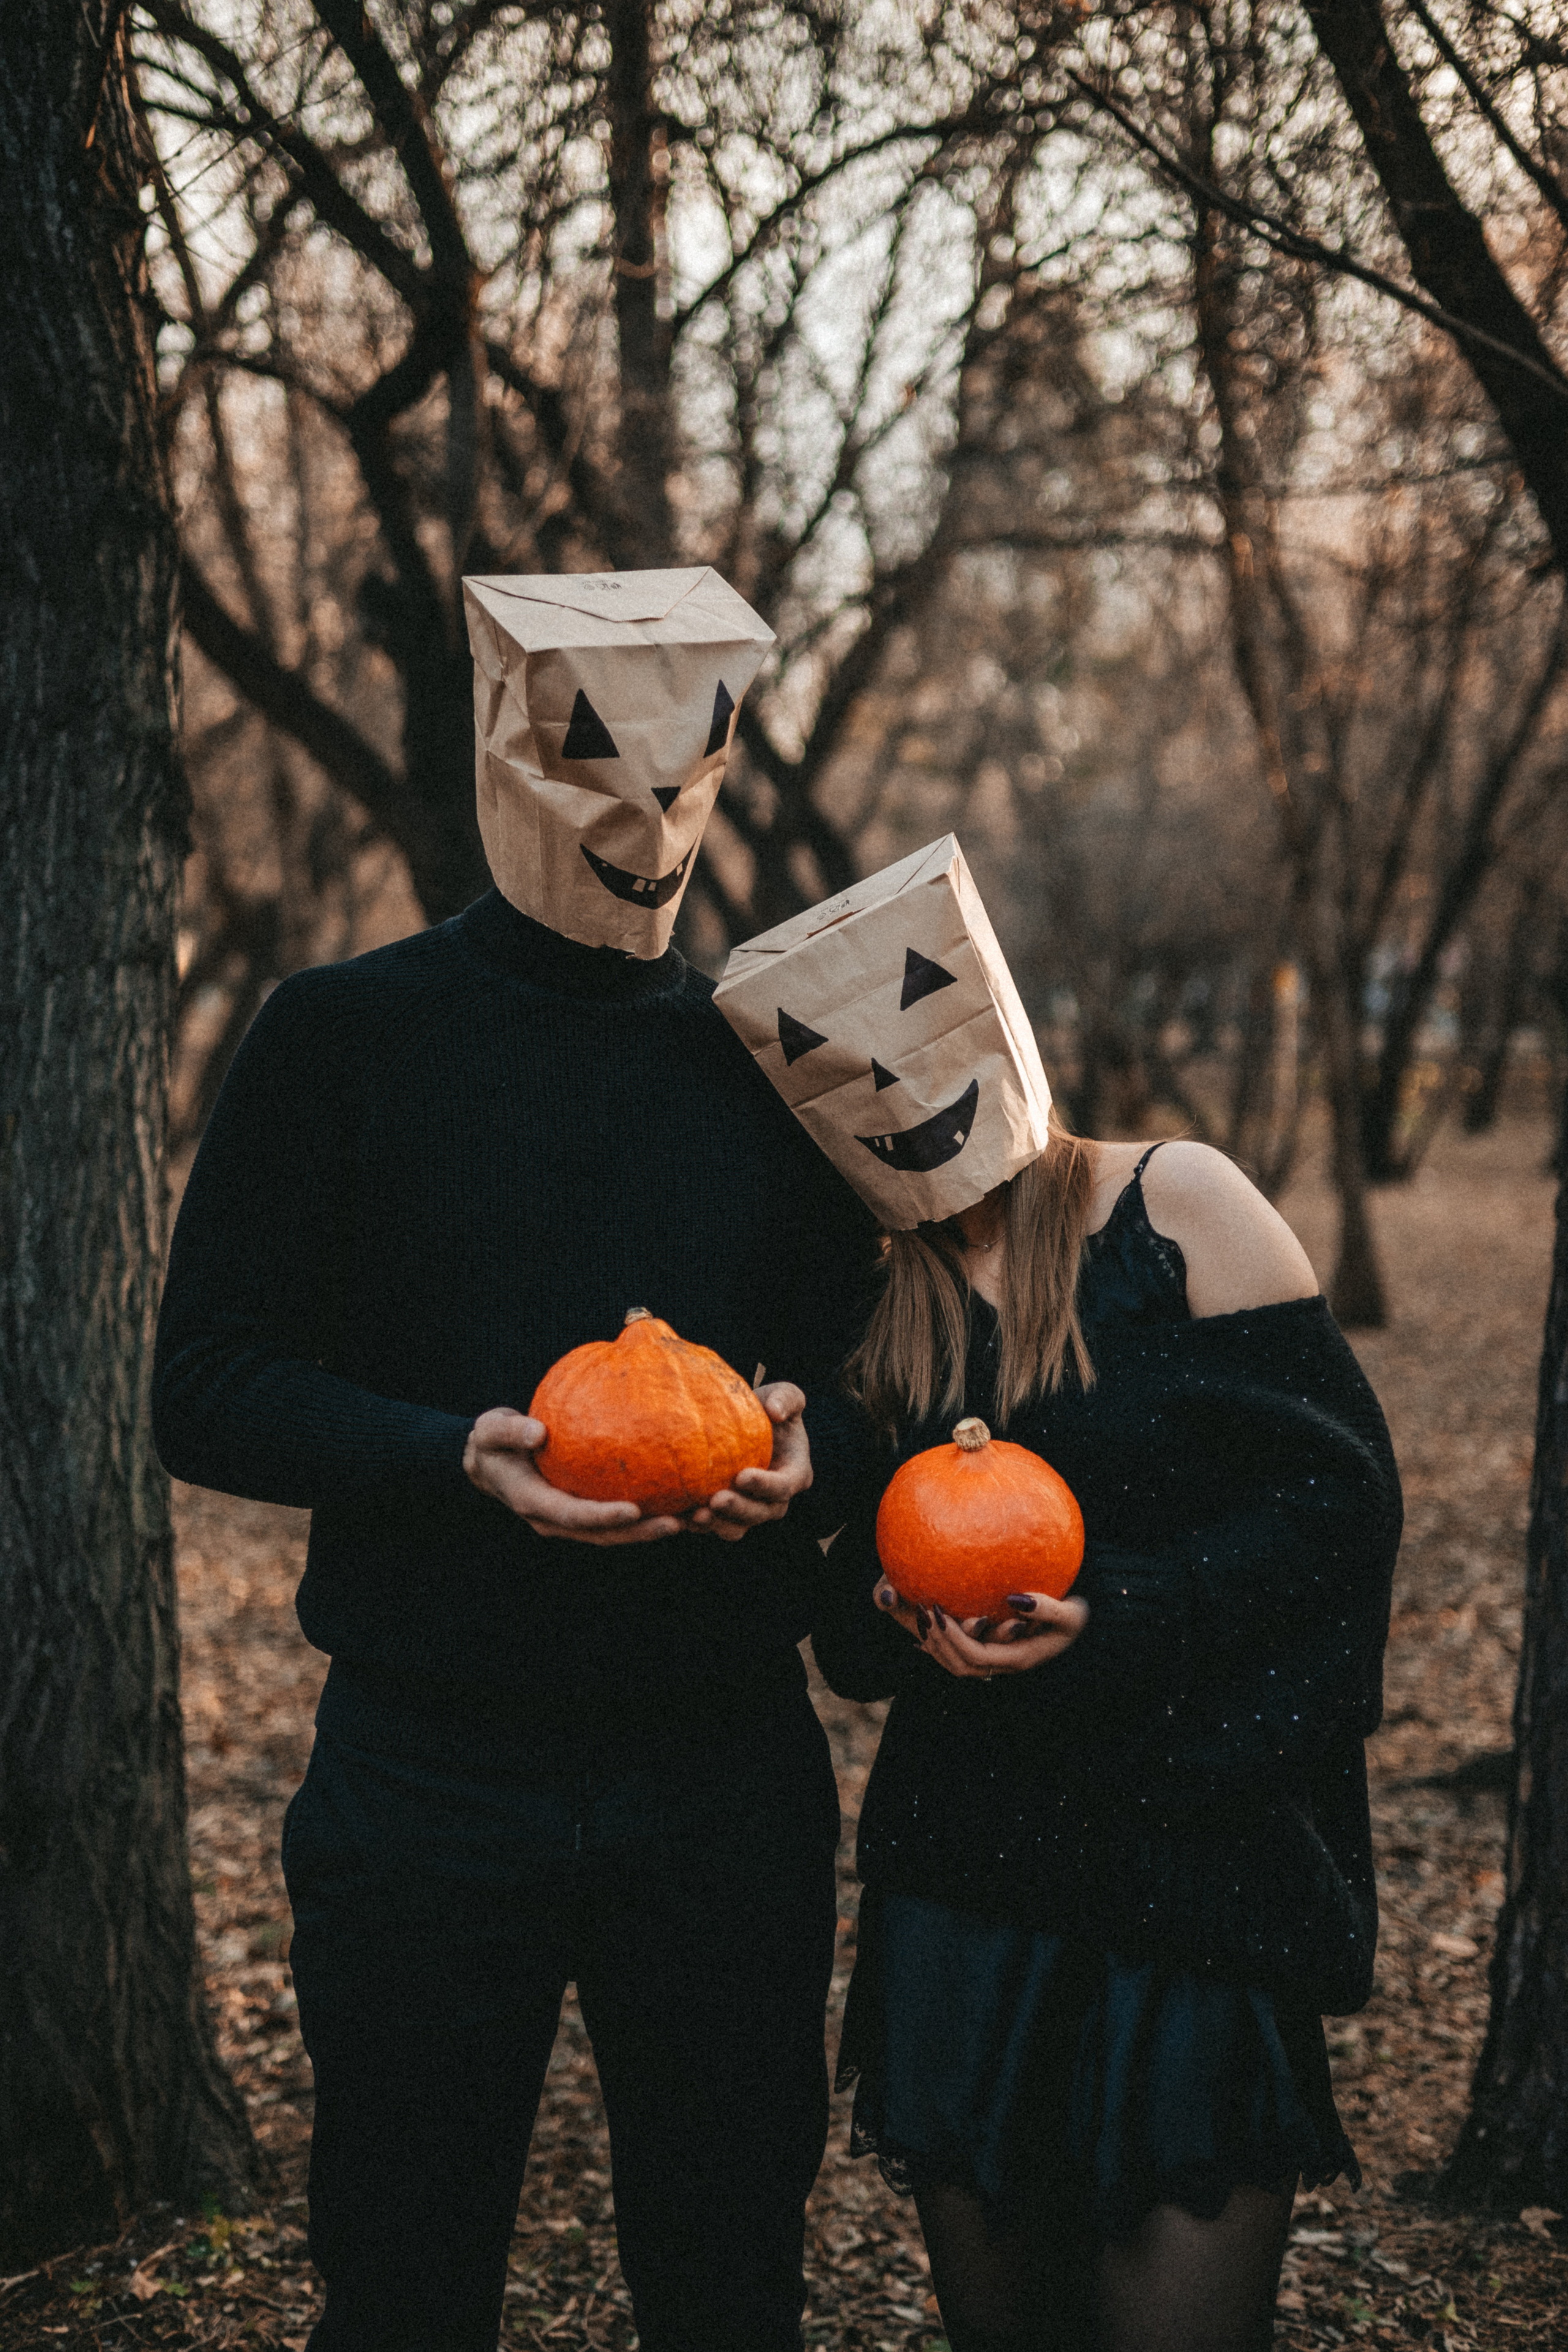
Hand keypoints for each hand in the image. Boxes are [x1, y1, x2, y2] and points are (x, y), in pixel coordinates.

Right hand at [463, 1408, 683, 1544]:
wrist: (487, 1460)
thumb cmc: (492, 1441)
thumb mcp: (491, 1431)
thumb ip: (512, 1431)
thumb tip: (538, 1432)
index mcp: (532, 1502)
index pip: (573, 1515)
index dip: (603, 1516)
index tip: (634, 1509)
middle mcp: (552, 1520)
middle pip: (601, 1534)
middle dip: (638, 1532)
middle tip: (677, 1522)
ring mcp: (566, 1521)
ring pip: (611, 1534)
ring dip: (646, 1531)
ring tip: (686, 1520)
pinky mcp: (578, 1513)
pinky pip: (612, 1520)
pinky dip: (640, 1517)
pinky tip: (672, 1503)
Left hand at [684, 1382, 811, 1542]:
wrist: (747, 1424)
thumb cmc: (769, 1408)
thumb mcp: (785, 1395)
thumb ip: (785, 1399)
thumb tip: (775, 1412)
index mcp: (794, 1474)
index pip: (783, 1486)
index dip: (764, 1485)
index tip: (741, 1475)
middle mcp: (774, 1500)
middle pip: (759, 1513)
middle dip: (738, 1509)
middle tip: (715, 1500)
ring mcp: (750, 1510)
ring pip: (736, 1527)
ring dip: (716, 1524)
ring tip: (695, 1515)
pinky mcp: (725, 1515)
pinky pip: (712, 1526)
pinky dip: (694, 1526)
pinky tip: (674, 1519)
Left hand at [872, 1578, 1087, 1678]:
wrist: (1088, 1626)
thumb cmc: (1081, 1616)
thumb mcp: (1072, 1613)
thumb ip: (1046, 1608)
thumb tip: (1014, 1600)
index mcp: (1019, 1658)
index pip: (975, 1656)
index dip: (952, 1638)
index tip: (937, 1610)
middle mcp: (1005, 1664)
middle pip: (960, 1666)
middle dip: (937, 1642)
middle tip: (923, 1610)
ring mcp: (999, 1660)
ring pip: (958, 1664)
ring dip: (936, 1644)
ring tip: (921, 1613)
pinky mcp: (996, 1650)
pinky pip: (962, 1653)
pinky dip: (942, 1643)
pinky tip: (927, 1624)